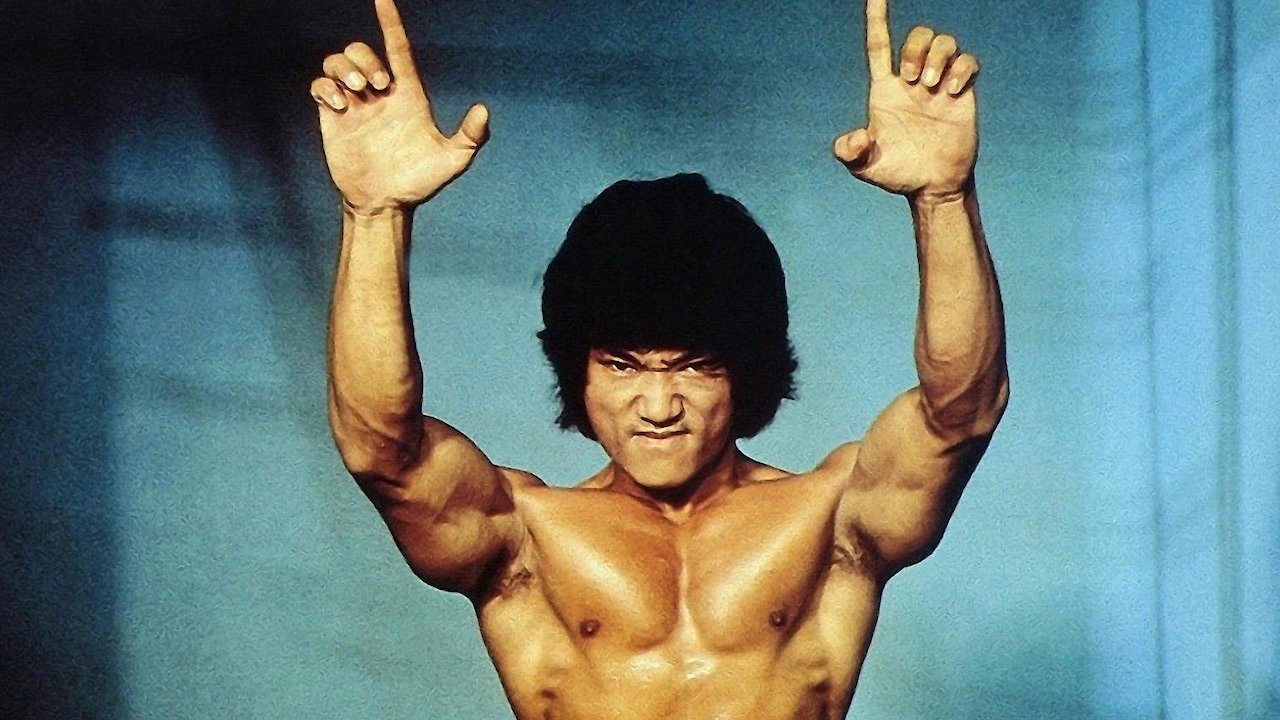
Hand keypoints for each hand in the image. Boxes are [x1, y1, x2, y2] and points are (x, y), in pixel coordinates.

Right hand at [310, 0, 488, 214]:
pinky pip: (319, 86)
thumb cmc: (419, 182)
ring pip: (338, 62)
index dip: (390, 21)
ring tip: (355, 92)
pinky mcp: (333, 118)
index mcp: (408, 94)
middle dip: (366, 58)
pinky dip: (325, 88)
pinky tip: (339, 108)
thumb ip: (470, 136)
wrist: (385, 204)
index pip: (398, 48)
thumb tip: (483, 110)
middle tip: (377, 85)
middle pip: (363, 50)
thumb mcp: (452, 160)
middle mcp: (379, 94)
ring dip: (344, 68)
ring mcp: (355, 105)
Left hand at [833, 0, 979, 198]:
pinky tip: (952, 92)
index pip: (878, 45)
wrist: (932, 186)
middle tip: (914, 80)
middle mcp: (912, 81)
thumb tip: (852, 140)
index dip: (876, 18)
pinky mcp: (962, 93)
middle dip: (916, 48)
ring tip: (932, 87)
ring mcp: (939, 84)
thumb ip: (851, 152)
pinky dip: (962, 69)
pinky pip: (968, 61)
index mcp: (885, 89)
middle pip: (916, 36)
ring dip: (938, 57)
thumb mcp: (865, 167)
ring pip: (944, 41)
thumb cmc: (897, 174)